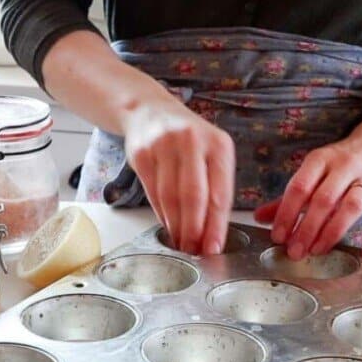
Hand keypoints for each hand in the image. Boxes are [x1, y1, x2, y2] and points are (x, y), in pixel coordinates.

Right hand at [123, 101, 234, 254]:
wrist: (150, 111)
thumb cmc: (188, 140)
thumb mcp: (211, 153)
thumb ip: (215, 188)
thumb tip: (212, 233)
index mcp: (218, 144)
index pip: (219, 192)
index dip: (216, 225)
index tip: (214, 247)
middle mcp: (192, 141)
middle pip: (194, 196)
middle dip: (194, 229)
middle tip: (194, 250)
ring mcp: (164, 146)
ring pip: (170, 197)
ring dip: (176, 226)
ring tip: (181, 243)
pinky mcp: (142, 154)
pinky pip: (152, 193)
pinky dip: (161, 214)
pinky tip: (168, 226)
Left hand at [254, 113, 361, 258]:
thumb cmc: (343, 160)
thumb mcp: (315, 170)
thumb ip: (290, 196)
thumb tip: (260, 218)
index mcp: (322, 159)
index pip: (300, 187)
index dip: (287, 213)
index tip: (278, 236)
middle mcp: (345, 166)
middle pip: (324, 199)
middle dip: (307, 228)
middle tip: (295, 251)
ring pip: (351, 206)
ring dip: (333, 231)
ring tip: (318, 251)